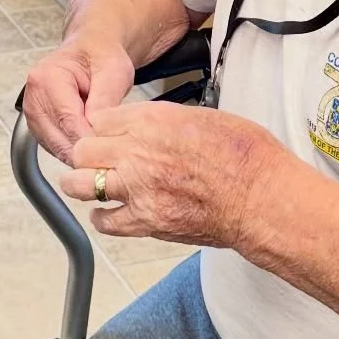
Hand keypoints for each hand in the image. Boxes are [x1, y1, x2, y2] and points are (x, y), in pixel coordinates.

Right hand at [22, 32, 134, 164]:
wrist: (91, 51)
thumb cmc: (101, 56)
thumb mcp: (113, 70)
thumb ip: (105, 100)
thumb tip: (96, 132)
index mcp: (47, 78)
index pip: (68, 122)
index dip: (92, 140)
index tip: (113, 149)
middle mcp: (34, 98)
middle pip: (60, 140)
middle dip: (88, 150)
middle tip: (113, 155)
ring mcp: (33, 114)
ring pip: (58, 149)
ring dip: (81, 152)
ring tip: (104, 146)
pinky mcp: (38, 127)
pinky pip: (57, 149)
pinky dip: (75, 150)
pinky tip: (92, 142)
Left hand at [63, 100, 280, 249]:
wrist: (259, 196)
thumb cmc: (243, 154)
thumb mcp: (201, 116)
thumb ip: (164, 120)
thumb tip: (147, 126)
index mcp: (151, 120)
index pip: (99, 119)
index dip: (102, 128)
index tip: (107, 135)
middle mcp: (136, 152)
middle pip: (82, 149)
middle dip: (86, 154)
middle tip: (96, 161)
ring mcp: (137, 189)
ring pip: (79, 184)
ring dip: (83, 184)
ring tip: (92, 185)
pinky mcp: (144, 222)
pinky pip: (104, 221)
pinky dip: (102, 217)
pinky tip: (111, 212)